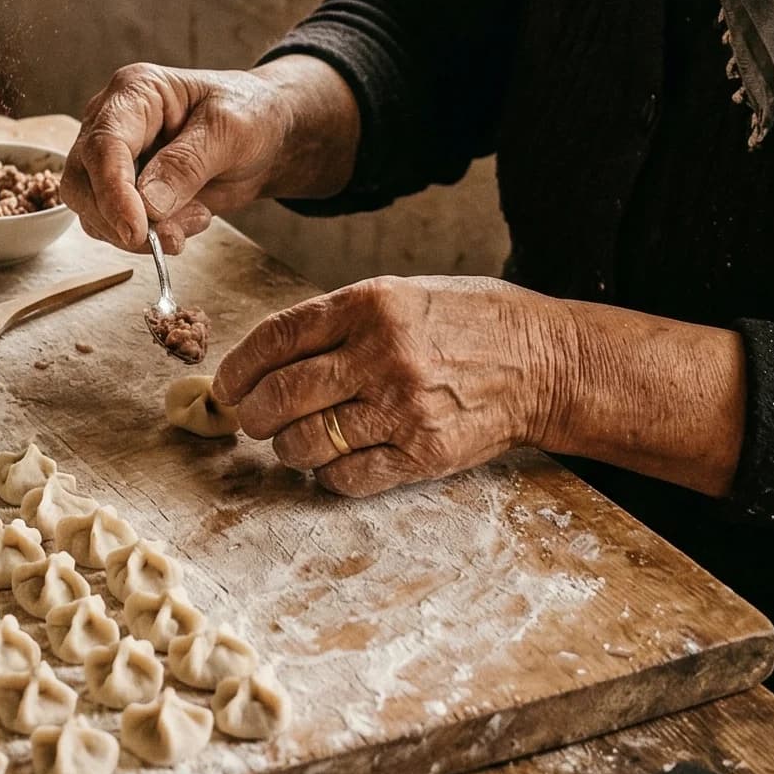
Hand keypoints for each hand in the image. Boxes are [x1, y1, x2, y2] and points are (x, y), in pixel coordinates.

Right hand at [61, 56, 358, 254]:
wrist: (267, 136)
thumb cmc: (251, 114)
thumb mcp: (229, 130)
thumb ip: (187, 164)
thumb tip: (147, 205)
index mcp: (134, 93)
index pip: (103, 145)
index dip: (113, 191)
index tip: (135, 230)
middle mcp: (111, 123)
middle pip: (81, 182)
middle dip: (121, 219)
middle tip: (173, 237)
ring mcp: (114, 160)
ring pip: (92, 212)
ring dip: (142, 232)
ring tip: (198, 216)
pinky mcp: (123, 192)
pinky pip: (115, 227)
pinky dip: (152, 238)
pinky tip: (192, 218)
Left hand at [211, 274, 560, 495]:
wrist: (547, 363)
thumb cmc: (471, 322)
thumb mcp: (402, 296)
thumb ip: (339, 322)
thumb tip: (270, 357)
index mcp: (369, 305)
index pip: (276, 338)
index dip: (238, 366)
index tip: (226, 384)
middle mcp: (380, 354)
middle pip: (280, 396)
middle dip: (251, 414)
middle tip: (250, 418)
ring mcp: (401, 408)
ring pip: (306, 442)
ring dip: (286, 447)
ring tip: (294, 440)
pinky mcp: (421, 454)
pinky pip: (346, 477)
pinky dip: (327, 475)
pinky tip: (334, 462)